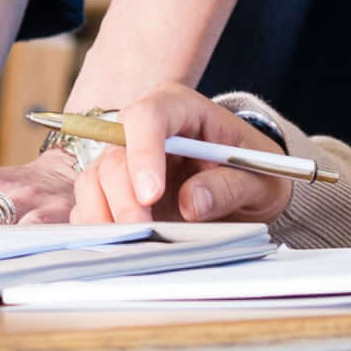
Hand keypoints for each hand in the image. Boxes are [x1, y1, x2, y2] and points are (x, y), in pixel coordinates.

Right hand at [66, 86, 295, 227]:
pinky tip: (122, 243)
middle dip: (124, 197)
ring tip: (134, 243)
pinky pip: (91, 203)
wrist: (248, 187)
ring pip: (94, 178)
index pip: (148, 116)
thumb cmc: (254, 172)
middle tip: (144, 232)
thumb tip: (191, 203)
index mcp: (181, 108)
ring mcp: (127, 159)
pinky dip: (100, 225)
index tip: (150, 194)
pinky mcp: (116, 189)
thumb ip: (228, 187)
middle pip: (115, 154)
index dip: (143, 152)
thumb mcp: (259, 179)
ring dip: (107, 214)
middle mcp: (144, 129)